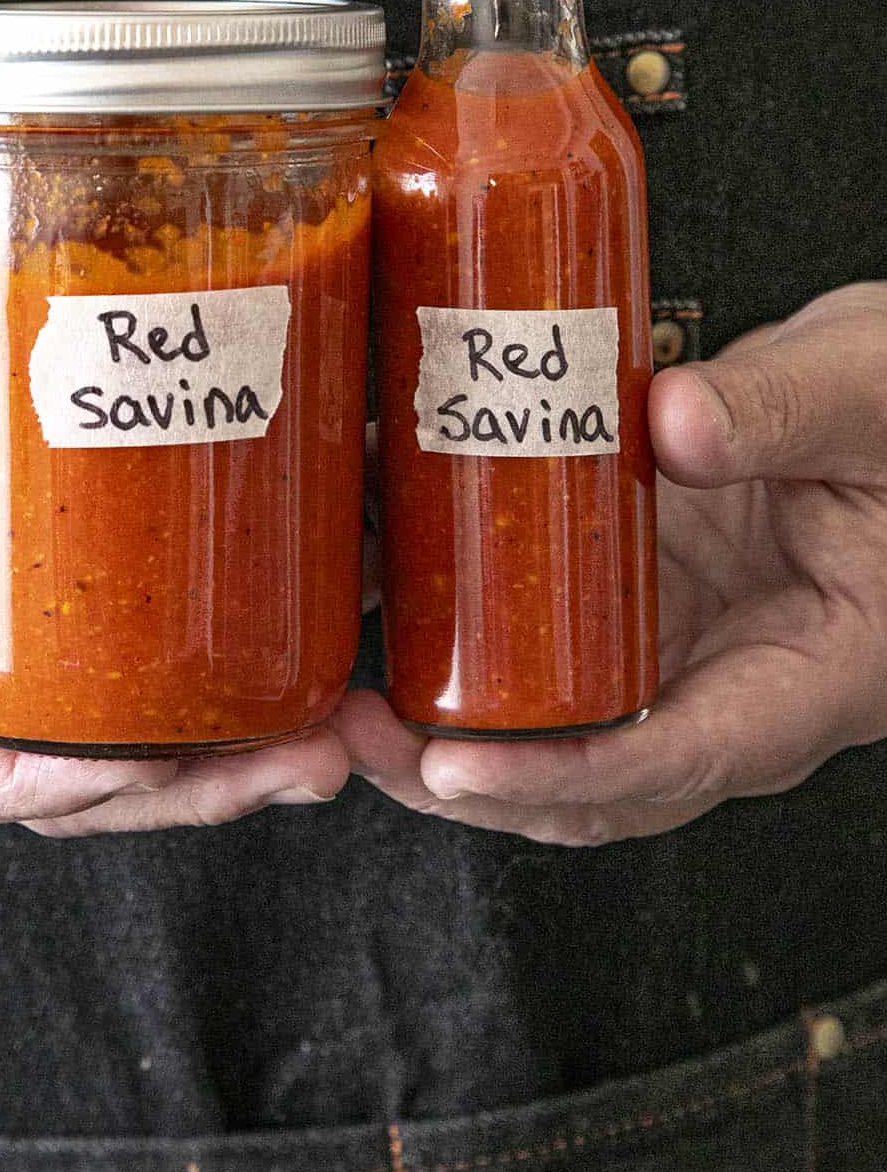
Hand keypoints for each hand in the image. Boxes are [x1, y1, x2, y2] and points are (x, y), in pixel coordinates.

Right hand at [0, 218, 346, 833]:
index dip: (35, 789)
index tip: (144, 764)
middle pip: (57, 763)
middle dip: (187, 781)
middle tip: (310, 757)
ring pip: (116, 697)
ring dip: (234, 721)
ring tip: (344, 703)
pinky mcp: (42, 519)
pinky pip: (136, 591)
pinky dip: (233, 603)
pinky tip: (320, 570)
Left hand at [334, 283, 886, 843]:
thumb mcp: (872, 395)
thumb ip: (785, 410)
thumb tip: (670, 426)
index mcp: (806, 678)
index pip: (674, 761)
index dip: (557, 777)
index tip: (454, 768)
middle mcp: (726, 683)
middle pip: (584, 776)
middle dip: (458, 773)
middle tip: (350, 726)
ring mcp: (673, 645)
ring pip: (549, 719)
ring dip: (439, 716)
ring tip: (338, 676)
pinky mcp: (633, 594)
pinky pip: (540, 639)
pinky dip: (460, 624)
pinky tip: (391, 571)